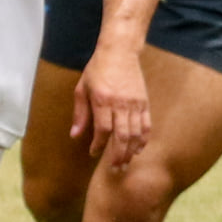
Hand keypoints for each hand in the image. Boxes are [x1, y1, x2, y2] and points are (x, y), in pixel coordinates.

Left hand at [73, 48, 150, 170]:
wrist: (120, 52)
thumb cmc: (97, 69)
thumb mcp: (82, 88)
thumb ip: (80, 113)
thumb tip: (75, 135)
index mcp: (103, 100)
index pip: (103, 129)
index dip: (99, 145)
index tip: (94, 154)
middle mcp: (120, 104)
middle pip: (122, 136)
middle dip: (118, 155)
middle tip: (115, 169)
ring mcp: (135, 104)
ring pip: (136, 134)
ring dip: (130, 151)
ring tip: (126, 164)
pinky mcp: (144, 103)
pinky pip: (146, 125)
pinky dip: (143, 139)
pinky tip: (139, 149)